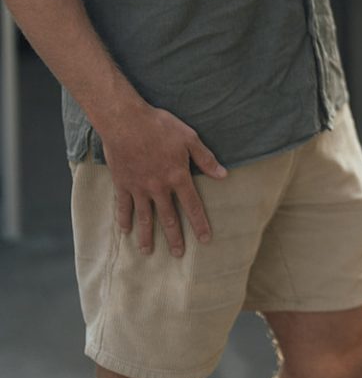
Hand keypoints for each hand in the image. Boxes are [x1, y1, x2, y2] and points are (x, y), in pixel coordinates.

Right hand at [98, 104, 226, 256]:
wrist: (126, 122)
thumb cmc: (160, 126)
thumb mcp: (189, 138)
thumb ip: (205, 158)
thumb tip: (223, 175)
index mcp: (177, 176)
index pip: (192, 205)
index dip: (199, 223)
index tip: (205, 240)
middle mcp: (159, 187)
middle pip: (168, 217)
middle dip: (174, 237)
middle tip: (178, 255)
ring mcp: (139, 187)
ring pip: (144, 217)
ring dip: (146, 236)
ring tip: (148, 252)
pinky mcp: (122, 183)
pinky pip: (123, 206)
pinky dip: (124, 219)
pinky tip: (125, 231)